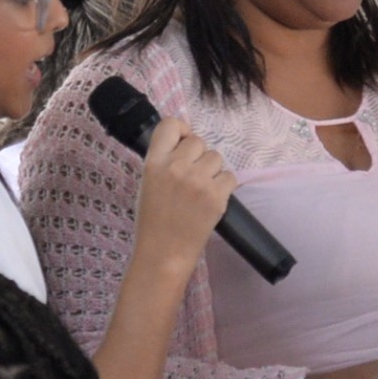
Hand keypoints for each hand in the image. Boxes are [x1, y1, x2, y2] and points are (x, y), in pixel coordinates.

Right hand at [129, 118, 236, 278]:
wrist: (163, 254)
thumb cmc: (152, 222)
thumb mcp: (147, 184)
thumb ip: (163, 161)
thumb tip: (185, 145)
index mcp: (154, 163)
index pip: (171, 124)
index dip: (181, 131)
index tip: (183, 143)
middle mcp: (176, 167)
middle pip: (198, 142)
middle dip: (198, 156)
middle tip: (192, 177)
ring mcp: (198, 181)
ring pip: (216, 157)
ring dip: (212, 171)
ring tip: (201, 191)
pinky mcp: (216, 196)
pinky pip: (230, 176)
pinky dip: (224, 187)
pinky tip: (211, 199)